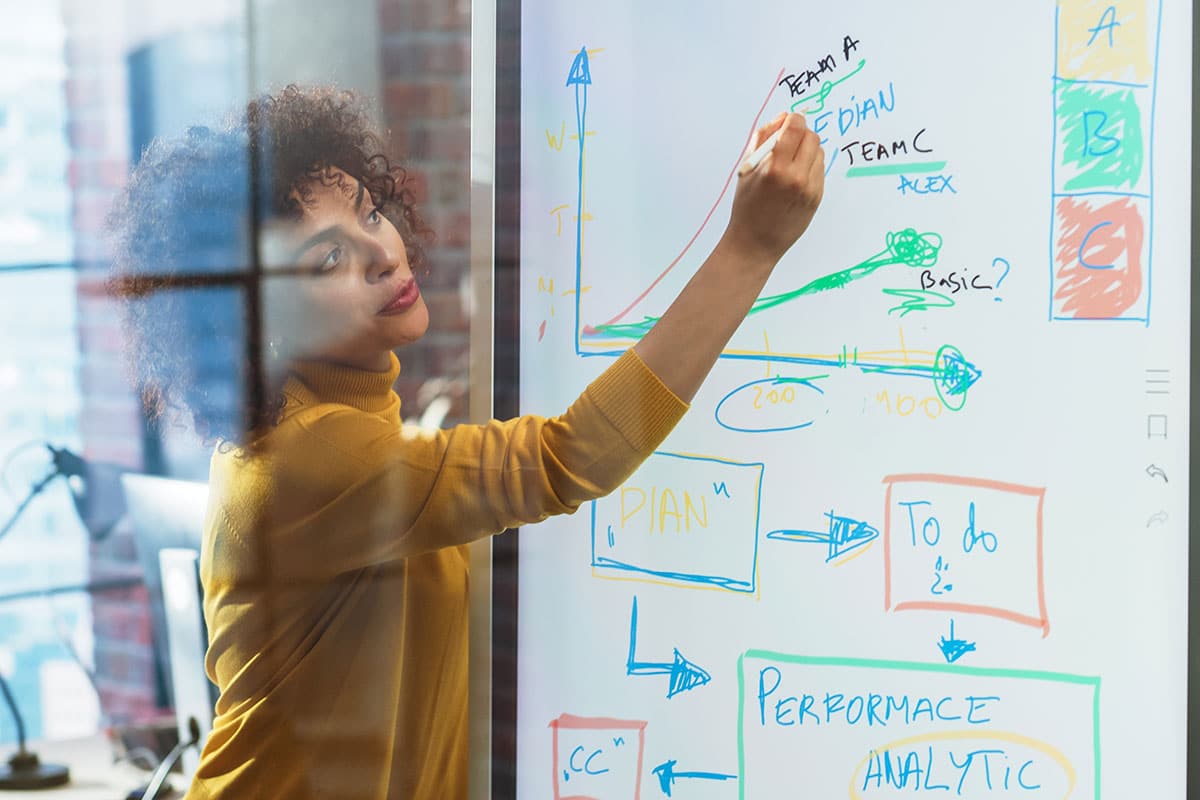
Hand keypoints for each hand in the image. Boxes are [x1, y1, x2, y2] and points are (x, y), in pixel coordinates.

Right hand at [724, 112, 824, 265]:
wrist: (755, 244)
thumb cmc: (747, 206)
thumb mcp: (747, 169)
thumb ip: (763, 139)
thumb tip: (783, 117)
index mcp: (774, 168)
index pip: (796, 127)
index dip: (793, 120)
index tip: (788, 122)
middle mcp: (796, 177)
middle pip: (812, 137)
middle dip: (801, 134)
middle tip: (788, 142)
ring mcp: (810, 189)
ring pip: (819, 152)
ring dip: (806, 150)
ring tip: (790, 164)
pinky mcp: (817, 197)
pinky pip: (819, 169)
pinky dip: (809, 167)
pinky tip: (794, 179)